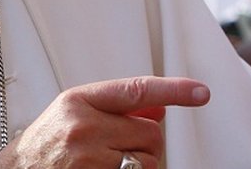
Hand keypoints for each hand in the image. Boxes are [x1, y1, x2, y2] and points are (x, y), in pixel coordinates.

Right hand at [0, 76, 209, 168]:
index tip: (201, 92)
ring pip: (147, 162)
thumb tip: (160, 106)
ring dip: (139, 166)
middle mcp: (84, 128)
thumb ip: (119, 107)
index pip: (136, 90)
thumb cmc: (49, 140)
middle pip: (151, 134)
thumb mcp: (78, 112)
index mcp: (80, 101)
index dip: (174, 90)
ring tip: (109, 163)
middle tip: (121, 146)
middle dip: (146, 142)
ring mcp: (87, 160)